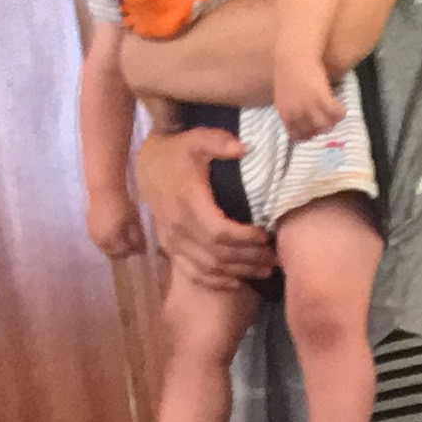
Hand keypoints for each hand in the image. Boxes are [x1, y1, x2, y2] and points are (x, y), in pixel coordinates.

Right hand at [86, 191, 139, 261]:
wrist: (104, 188)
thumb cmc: (121, 204)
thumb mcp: (133, 221)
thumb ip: (137, 237)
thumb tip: (142, 249)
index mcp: (111, 241)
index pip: (124, 253)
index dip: (133, 251)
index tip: (140, 247)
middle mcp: (100, 242)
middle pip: (113, 253)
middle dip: (123, 250)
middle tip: (131, 243)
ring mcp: (93, 235)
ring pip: (105, 247)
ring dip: (114, 245)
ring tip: (122, 237)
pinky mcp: (89, 227)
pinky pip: (100, 239)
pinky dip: (107, 238)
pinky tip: (112, 231)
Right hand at [135, 125, 272, 294]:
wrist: (147, 168)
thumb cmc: (177, 154)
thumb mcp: (196, 139)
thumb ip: (218, 141)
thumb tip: (244, 148)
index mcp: (188, 203)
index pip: (219, 231)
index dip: (244, 238)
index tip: (265, 235)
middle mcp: (179, 227)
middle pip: (218, 254)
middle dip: (249, 258)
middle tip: (274, 257)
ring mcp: (173, 242)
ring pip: (209, 268)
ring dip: (239, 272)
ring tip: (264, 270)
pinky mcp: (171, 250)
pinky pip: (194, 275)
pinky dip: (217, 282)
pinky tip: (237, 281)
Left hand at [276, 59, 341, 138]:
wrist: (293, 54)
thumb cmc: (286, 69)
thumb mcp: (282, 94)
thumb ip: (289, 107)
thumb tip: (299, 116)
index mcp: (285, 112)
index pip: (295, 135)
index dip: (305, 136)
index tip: (312, 133)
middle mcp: (297, 112)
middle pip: (312, 132)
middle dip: (320, 130)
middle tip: (326, 124)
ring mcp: (309, 105)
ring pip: (324, 125)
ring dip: (331, 123)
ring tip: (334, 118)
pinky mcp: (322, 96)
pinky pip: (335, 112)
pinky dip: (339, 113)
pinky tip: (340, 109)